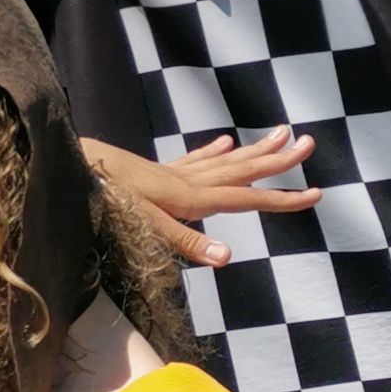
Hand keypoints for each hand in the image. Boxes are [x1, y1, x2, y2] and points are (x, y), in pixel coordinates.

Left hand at [93, 128, 321, 269]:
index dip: (282, 200)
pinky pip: (196, 159)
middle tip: (310, 142)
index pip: (248, 199)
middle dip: (278, 159)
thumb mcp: (145, 226)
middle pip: (244, 169)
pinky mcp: (157, 171)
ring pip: (226, 160)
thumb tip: (228, 258)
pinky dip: (215, 152)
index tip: (316, 194)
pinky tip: (226, 142)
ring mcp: (175, 174)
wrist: (74, 166)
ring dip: (255, 150)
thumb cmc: (106, 199)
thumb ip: (187, 243)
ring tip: (282, 133)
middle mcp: (190, 182)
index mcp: (193, 198)